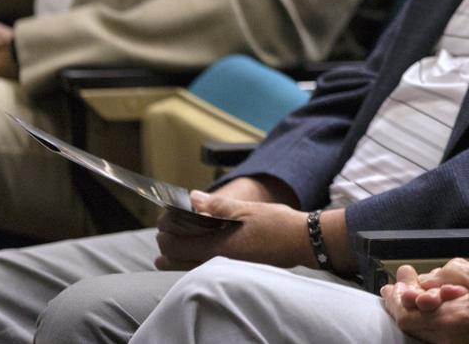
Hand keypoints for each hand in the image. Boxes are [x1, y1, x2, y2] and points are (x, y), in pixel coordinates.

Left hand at [154, 190, 313, 270]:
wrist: (304, 243)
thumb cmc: (279, 225)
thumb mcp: (248, 210)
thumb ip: (218, 206)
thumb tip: (193, 198)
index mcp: (220, 247)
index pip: (177, 244)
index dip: (166, 229)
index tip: (165, 215)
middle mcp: (218, 263)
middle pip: (178, 258)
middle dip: (167, 242)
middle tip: (165, 226)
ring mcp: (225, 270)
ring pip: (189, 267)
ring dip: (177, 253)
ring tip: (170, 243)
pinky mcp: (233, 270)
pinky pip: (203, 268)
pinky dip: (192, 259)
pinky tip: (194, 250)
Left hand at [381, 258, 468, 343]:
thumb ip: (444, 275)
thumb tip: (423, 281)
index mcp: (452, 321)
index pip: (408, 314)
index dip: (396, 297)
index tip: (393, 281)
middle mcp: (451, 340)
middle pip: (413, 326)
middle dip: (401, 304)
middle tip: (393, 287)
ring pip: (424, 331)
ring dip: (414, 311)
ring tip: (407, 293)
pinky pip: (439, 335)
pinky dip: (430, 319)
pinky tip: (432, 304)